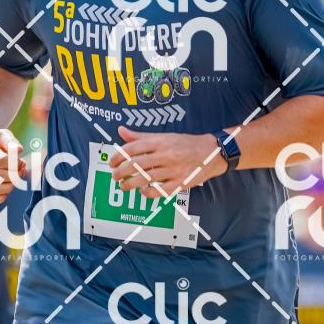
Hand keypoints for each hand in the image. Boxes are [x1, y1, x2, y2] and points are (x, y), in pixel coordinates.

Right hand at [0, 128, 25, 200]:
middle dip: (15, 174)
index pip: (1, 160)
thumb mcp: (2, 134)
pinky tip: (7, 185)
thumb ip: (11, 141)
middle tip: (21, 170)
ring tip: (16, 178)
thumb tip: (19, 150)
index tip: (21, 161)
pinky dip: (3, 195)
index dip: (16, 162)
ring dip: (10, 186)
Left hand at [109, 126, 226, 197]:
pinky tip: (142, 191)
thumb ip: (141, 136)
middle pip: (136, 164)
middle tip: (114, 176)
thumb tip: (121, 130)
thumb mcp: (164, 136)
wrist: (212, 152)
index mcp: (160, 141)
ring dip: (130, 184)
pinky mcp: (180, 183)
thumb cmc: (186, 143)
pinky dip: (148, 193)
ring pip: (145, 178)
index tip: (111, 162)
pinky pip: (160, 191)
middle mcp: (166, 154)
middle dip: (121, 172)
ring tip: (123, 186)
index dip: (118, 156)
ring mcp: (173, 169)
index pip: (133, 148)